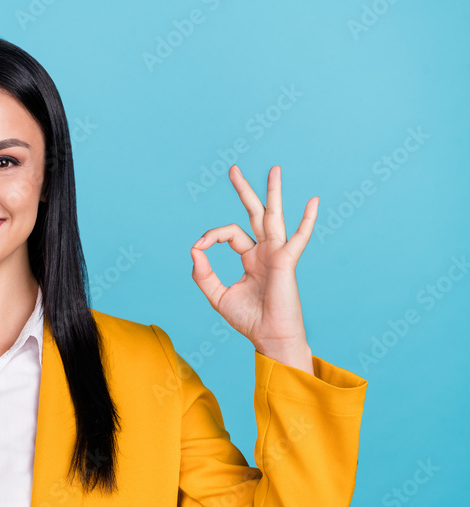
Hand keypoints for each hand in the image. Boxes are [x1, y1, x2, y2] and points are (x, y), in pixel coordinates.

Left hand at [189, 165, 315, 372]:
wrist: (269, 337)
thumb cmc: (248, 319)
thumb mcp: (218, 296)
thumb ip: (203, 274)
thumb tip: (194, 249)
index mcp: (250, 258)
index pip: (229, 234)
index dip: (211, 236)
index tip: (199, 247)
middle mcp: (265, 251)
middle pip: (254, 214)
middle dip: (244, 191)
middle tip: (233, 169)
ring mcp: (277, 254)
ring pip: (274, 216)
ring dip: (273, 192)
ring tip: (274, 168)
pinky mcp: (286, 262)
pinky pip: (298, 238)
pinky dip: (307, 220)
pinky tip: (313, 201)